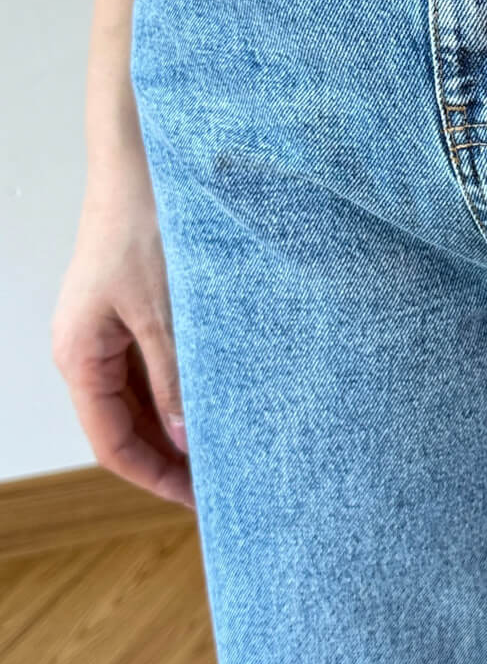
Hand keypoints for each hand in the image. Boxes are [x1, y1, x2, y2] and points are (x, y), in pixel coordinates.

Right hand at [51, 154, 194, 508]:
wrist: (142, 162)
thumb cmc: (144, 225)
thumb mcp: (164, 311)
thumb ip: (174, 378)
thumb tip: (186, 440)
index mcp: (80, 356)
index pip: (113, 443)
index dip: (156, 477)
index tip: (202, 502)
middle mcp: (87, 350)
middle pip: (127, 426)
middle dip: (171, 458)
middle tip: (226, 484)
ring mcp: (108, 332)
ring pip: (142, 400)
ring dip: (178, 426)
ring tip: (228, 450)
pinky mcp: (132, 312)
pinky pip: (154, 368)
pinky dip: (182, 392)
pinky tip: (218, 403)